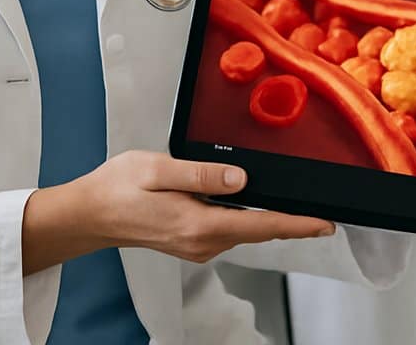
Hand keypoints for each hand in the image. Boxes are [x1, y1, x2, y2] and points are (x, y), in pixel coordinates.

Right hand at [77, 151, 334, 262]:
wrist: (91, 214)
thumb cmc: (118, 188)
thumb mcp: (158, 169)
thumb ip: (200, 173)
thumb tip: (240, 178)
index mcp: (198, 224)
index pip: (261, 226)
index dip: (297, 225)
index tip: (324, 225)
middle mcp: (202, 242)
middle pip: (259, 231)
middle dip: (292, 224)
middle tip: (322, 217)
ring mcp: (197, 246)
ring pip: (245, 232)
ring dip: (270, 222)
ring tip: (296, 211)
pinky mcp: (192, 242)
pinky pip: (229, 231)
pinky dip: (248, 222)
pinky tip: (252, 207)